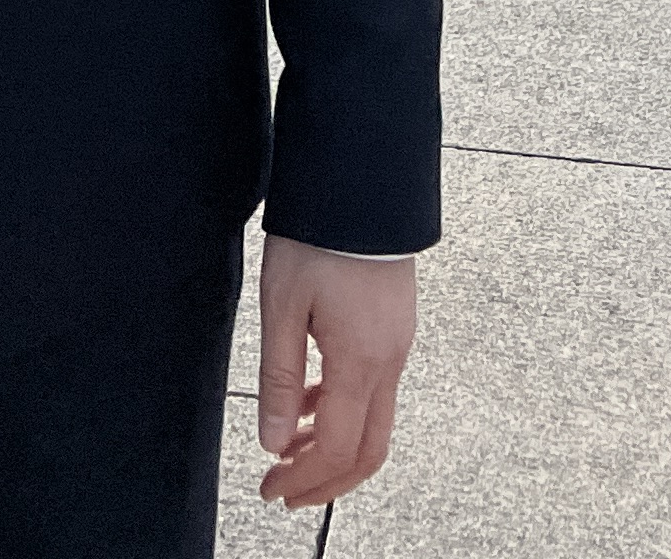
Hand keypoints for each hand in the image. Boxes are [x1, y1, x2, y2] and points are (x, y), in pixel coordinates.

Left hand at [255, 236, 414, 510]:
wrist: (360, 179)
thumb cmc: (319, 234)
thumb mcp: (282, 305)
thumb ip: (281, 379)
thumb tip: (275, 441)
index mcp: (362, 361)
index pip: (339, 450)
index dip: (305, 480)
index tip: (272, 489)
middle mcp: (390, 359)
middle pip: (370, 450)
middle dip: (327, 482)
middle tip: (285, 490)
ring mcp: (398, 342)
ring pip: (376, 422)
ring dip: (336, 448)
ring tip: (291, 450)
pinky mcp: (396, 325)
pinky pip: (377, 388)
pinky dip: (345, 412)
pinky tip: (313, 402)